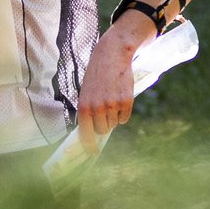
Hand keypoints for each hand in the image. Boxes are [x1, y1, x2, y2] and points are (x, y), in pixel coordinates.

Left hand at [77, 14, 151, 135]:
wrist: (112, 55)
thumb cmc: (97, 75)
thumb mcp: (86, 92)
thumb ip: (88, 111)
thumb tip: (91, 132)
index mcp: (84, 106)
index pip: (85, 133)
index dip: (89, 145)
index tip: (92, 153)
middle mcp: (97, 108)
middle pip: (102, 130)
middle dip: (104, 124)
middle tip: (104, 110)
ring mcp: (112, 105)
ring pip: (114, 123)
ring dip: (113, 116)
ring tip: (111, 99)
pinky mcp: (125, 101)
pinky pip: (125, 118)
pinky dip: (123, 112)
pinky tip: (120, 98)